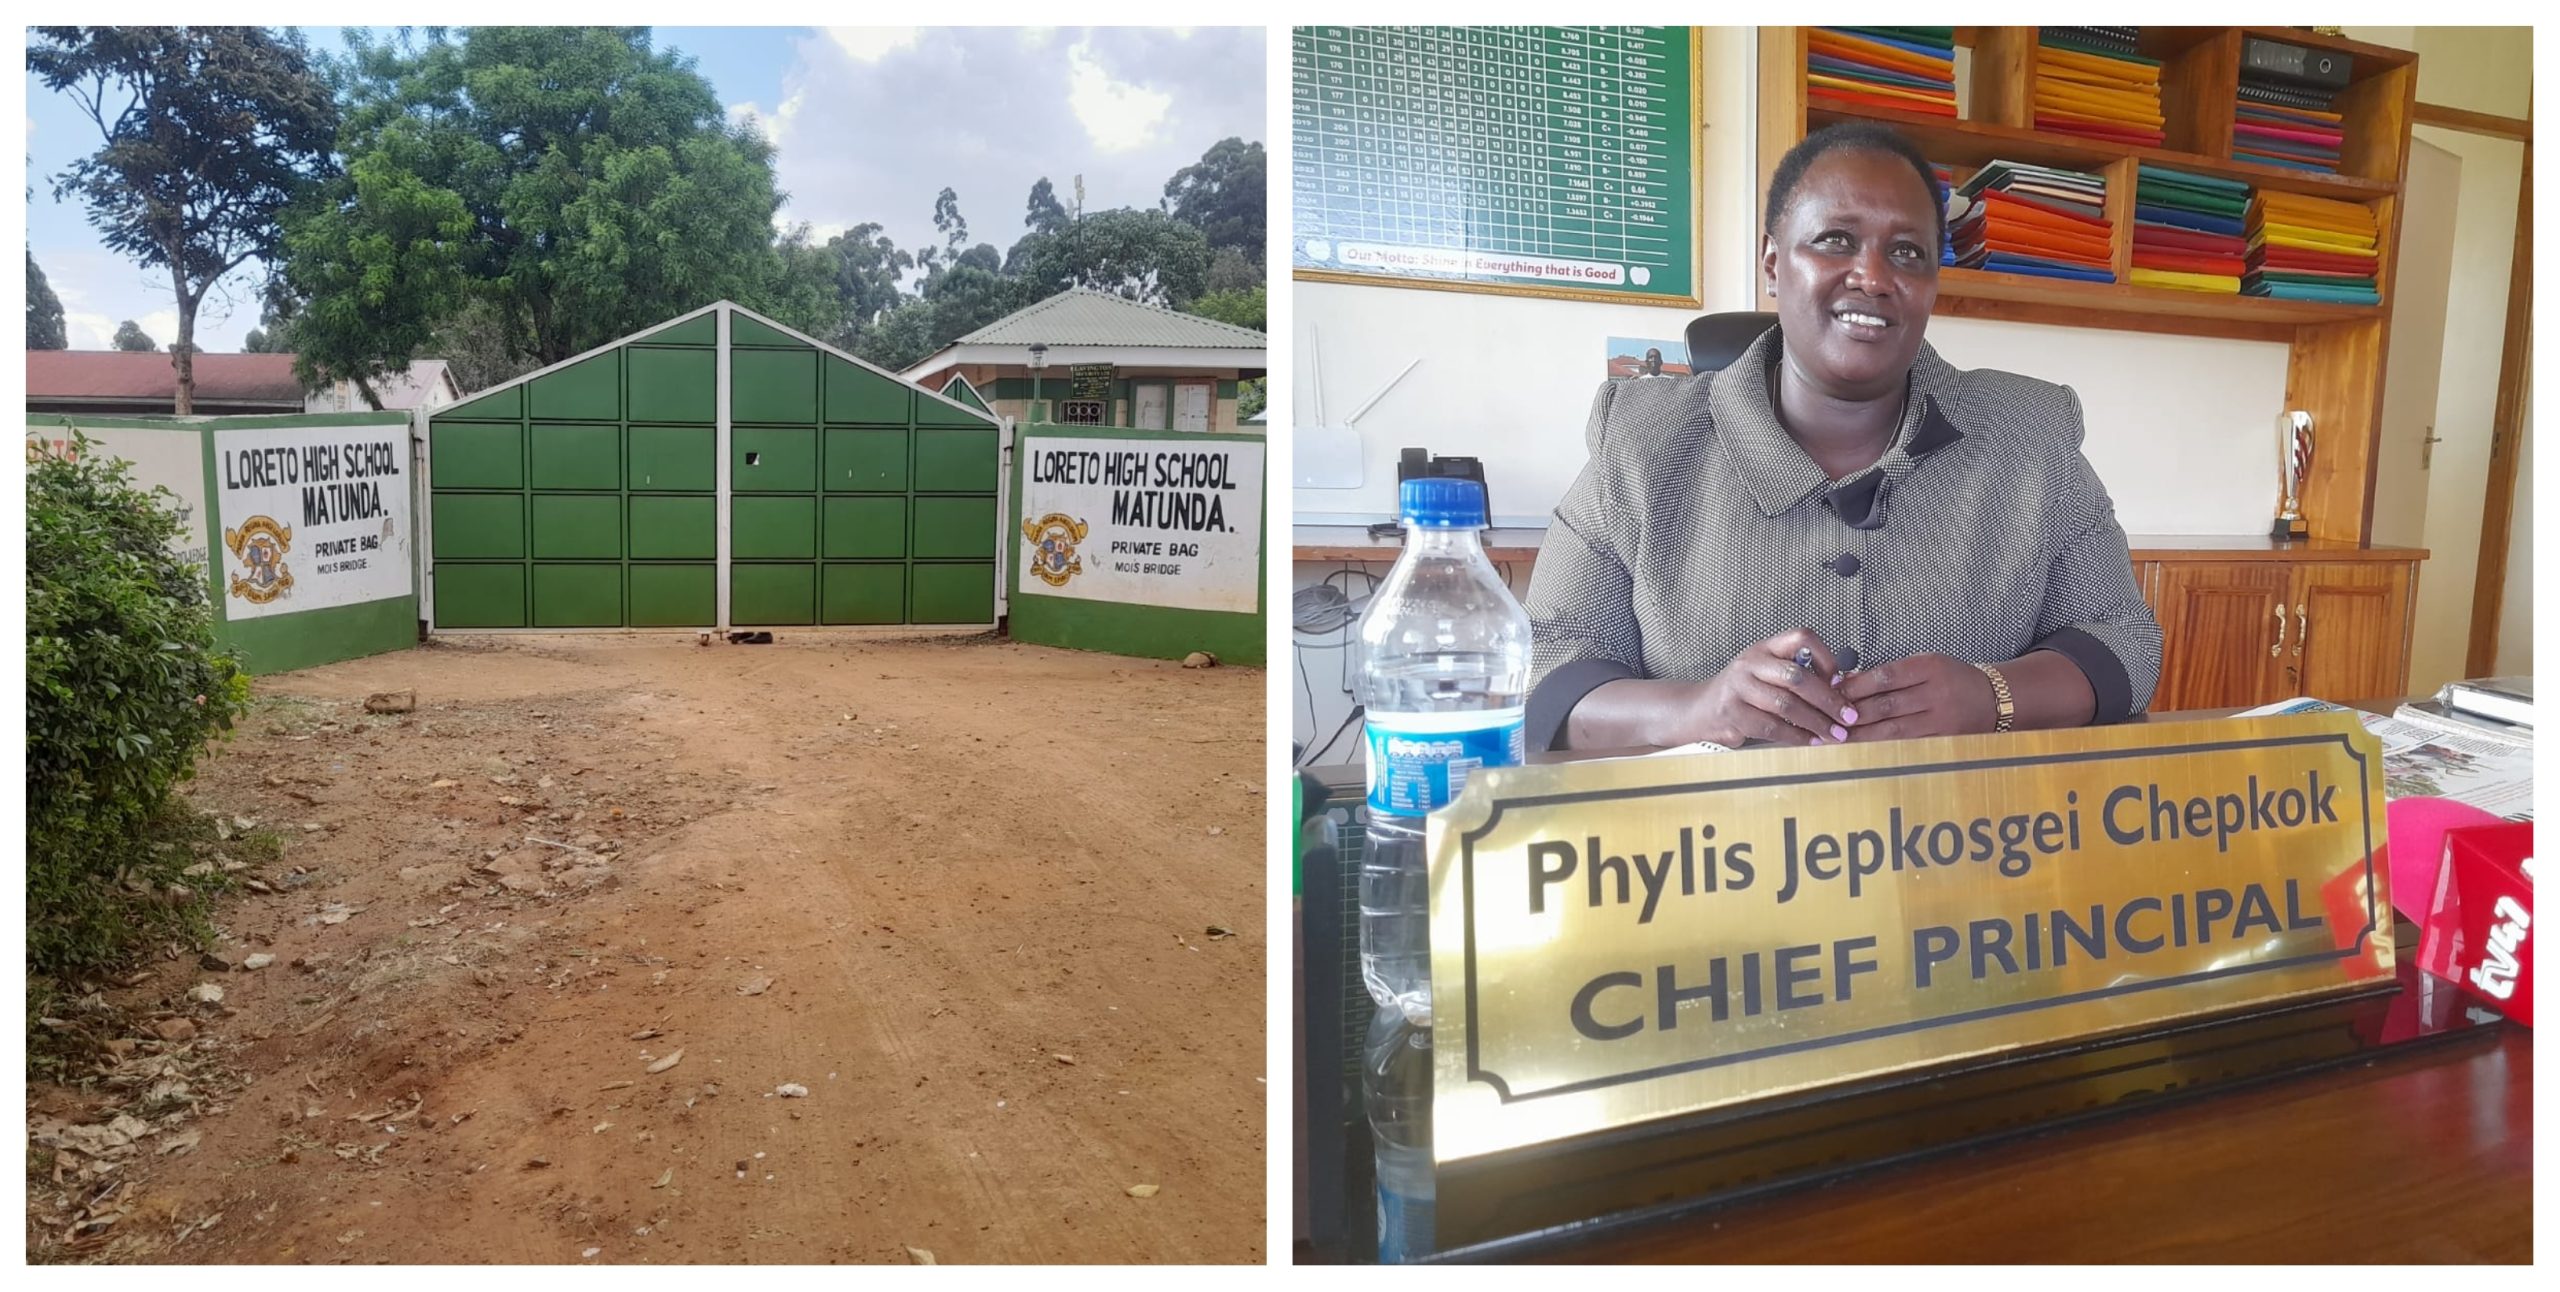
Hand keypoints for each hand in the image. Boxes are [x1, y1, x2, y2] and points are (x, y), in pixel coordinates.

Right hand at [1679, 630, 1853, 746]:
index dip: (1826, 657)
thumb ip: (1796, 674)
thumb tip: (1842, 688)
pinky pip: (1772, 727)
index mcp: (1765, 648)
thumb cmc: (1743, 692)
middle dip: (1828, 700)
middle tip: (1848, 716)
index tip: (1841, 680)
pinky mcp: (1733, 713)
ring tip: (1834, 735)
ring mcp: (1739, 687)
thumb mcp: (1766, 672)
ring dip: (1816, 723)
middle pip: (1797, 677)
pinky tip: (1810, 741)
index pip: (1801, 637)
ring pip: (1787, 705)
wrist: (1700, 709)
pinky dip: (1796, 737)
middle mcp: (1750, 662)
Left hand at [1837, 654, 1997, 741]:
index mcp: (1930, 668)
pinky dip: (1882, 748)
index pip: (1885, 677)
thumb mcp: (1926, 665)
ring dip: (1862, 735)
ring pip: (1893, 730)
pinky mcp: (1943, 741)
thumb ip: (1891, 674)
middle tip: (1826, 719)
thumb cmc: (1953, 678)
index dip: (1856, 686)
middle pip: (1886, 705)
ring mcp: (1941, 720)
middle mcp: (1936, 693)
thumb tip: (1848, 683)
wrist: (1995, 699)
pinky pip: (1907, 746)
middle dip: (1853, 713)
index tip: (1833, 692)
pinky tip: (1862, 750)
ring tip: (1837, 737)